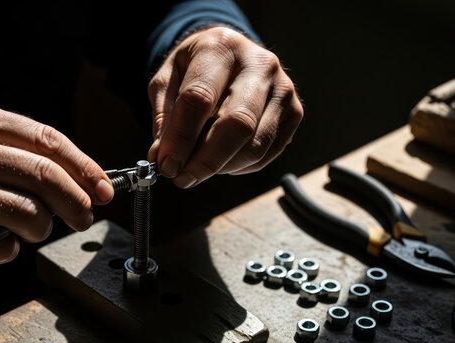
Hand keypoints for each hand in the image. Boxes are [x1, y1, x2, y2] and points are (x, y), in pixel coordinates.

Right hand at [0, 99, 112, 269]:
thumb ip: (9, 147)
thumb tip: (72, 175)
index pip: (46, 139)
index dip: (84, 166)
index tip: (103, 187)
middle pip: (44, 174)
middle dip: (77, 201)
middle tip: (85, 217)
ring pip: (26, 211)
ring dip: (43, 228)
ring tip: (35, 230)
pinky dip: (8, 250)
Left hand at [147, 26, 303, 187]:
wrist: (231, 54)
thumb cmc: (195, 69)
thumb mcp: (167, 80)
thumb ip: (164, 117)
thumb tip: (162, 157)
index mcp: (220, 48)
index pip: (200, 98)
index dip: (180, 138)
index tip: (166, 165)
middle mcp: (259, 64)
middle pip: (237, 124)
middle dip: (206, 160)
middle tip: (183, 179)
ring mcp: (283, 89)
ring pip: (255, 145)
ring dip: (222, 167)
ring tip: (198, 167)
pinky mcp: (295, 112)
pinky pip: (267, 154)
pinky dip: (240, 166)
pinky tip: (222, 158)